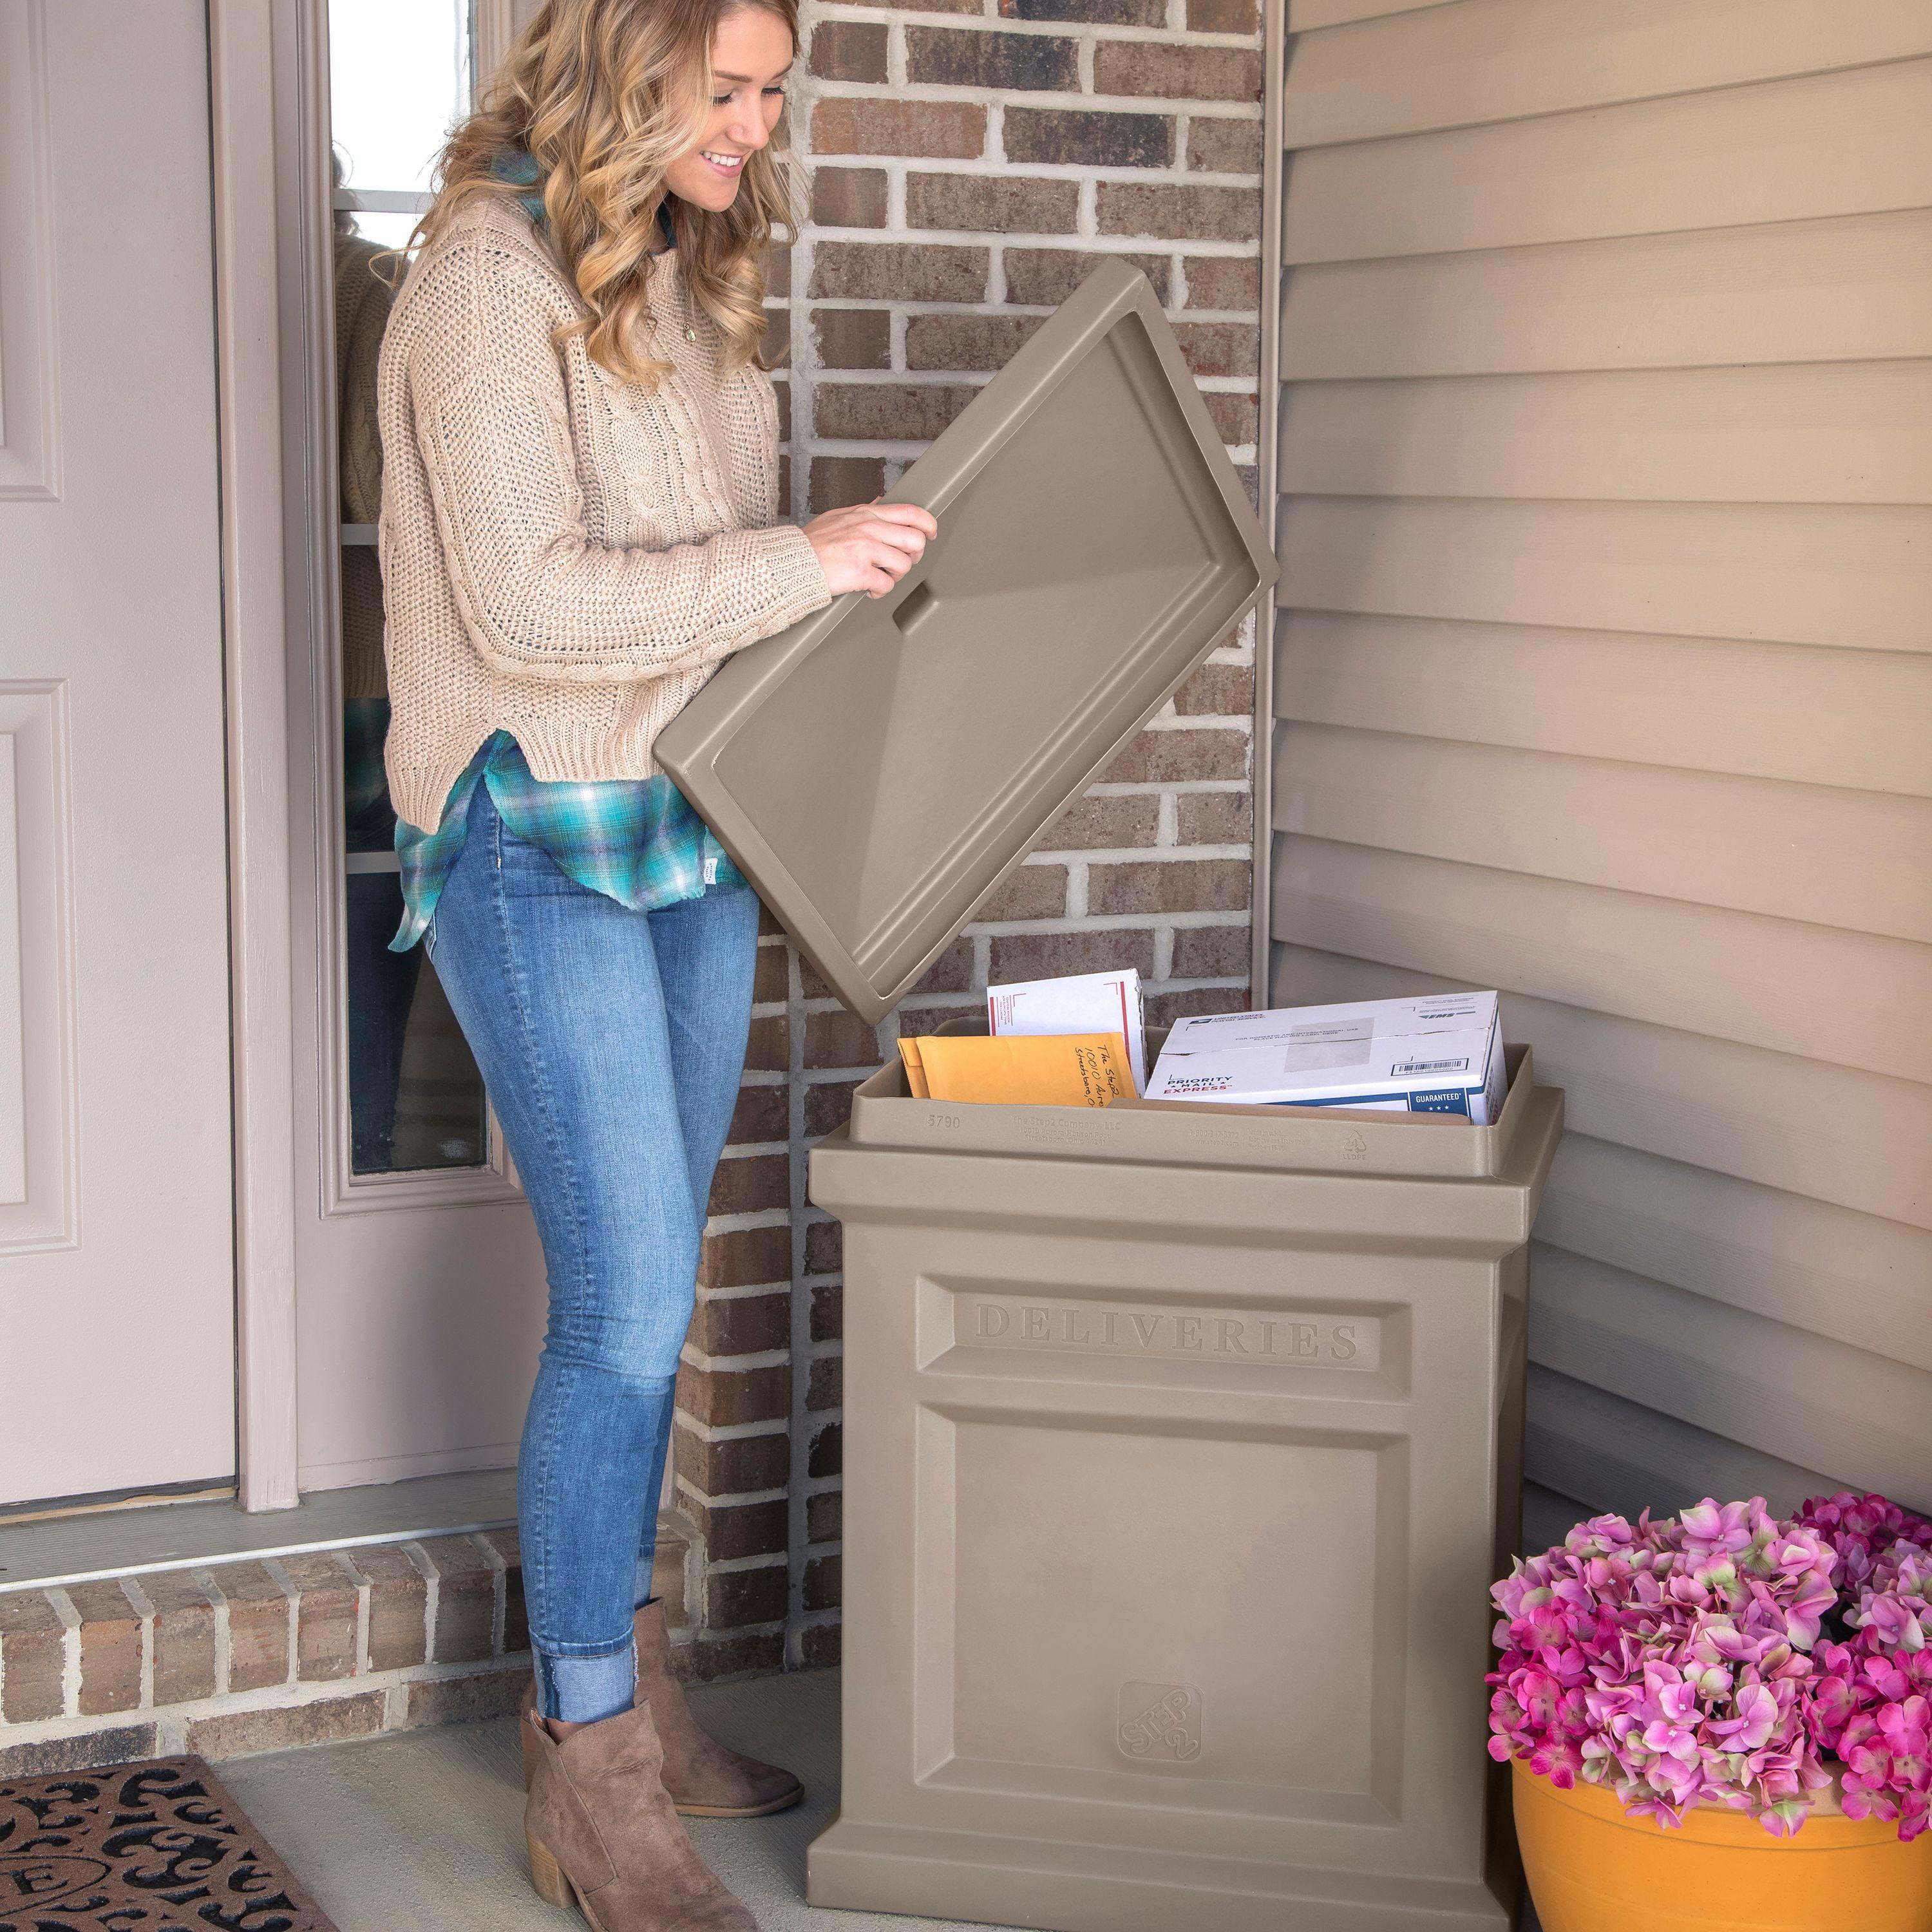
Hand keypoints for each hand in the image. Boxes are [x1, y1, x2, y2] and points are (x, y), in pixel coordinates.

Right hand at [804, 499, 937, 598]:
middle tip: (901, 562)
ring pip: (904, 565)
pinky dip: (880, 591)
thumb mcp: (838, 517)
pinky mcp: (860, 572)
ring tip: (879, 577)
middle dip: (914, 556)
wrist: (790, 562)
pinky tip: (868, 588)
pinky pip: (887, 585)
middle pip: (916, 540)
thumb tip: (881, 500)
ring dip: (894, 576)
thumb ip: (863, 511)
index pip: (910, 512)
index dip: (928, 524)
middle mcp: (868, 528)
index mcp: (866, 514)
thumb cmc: (811, 544)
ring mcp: (865, 549)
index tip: (930, 534)